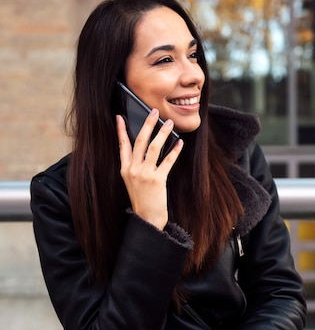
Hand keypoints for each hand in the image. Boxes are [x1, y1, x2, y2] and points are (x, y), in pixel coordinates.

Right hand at [116, 111, 182, 229]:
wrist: (147, 218)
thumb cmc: (142, 199)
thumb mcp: (131, 181)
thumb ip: (135, 165)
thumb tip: (144, 148)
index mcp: (125, 169)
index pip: (122, 145)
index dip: (121, 130)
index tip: (120, 117)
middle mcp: (133, 170)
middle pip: (140, 141)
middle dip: (147, 124)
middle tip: (154, 111)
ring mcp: (145, 174)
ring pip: (154, 148)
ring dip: (162, 133)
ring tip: (169, 123)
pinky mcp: (157, 180)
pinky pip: (167, 161)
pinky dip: (174, 151)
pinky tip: (179, 143)